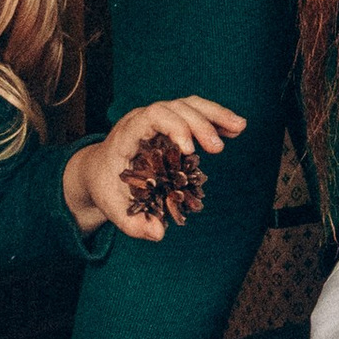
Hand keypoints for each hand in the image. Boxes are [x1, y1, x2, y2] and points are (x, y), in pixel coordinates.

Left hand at [62, 97, 245, 240]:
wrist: (98, 168)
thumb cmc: (106, 186)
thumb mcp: (112, 207)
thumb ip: (132, 223)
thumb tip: (159, 233)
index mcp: (127, 135)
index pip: (151, 116)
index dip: (173, 127)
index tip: (190, 149)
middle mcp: (142, 120)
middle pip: (175, 108)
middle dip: (199, 124)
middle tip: (218, 149)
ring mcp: (157, 118)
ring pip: (188, 105)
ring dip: (214, 114)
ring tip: (239, 127)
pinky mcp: (169, 122)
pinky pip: (194, 112)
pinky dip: (214, 118)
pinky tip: (233, 129)